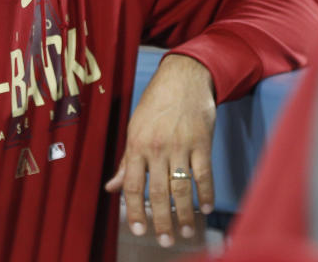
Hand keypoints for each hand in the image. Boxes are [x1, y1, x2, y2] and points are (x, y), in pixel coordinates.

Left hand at [105, 54, 215, 247]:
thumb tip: (111, 187)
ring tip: (185, 232)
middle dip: (160, 221)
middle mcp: (157, 148)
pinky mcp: (202, 143)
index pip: (133, 186)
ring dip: (184, 214)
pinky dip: (205, 193)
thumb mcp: (135, 128)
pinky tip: (206, 208)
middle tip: (164, 241)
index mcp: (137, 145)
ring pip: (181, 189)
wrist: (183, 77)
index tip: (137, 230)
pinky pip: (204, 174)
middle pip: (157, 193)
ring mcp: (181, 146)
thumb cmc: (156, 103)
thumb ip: (127, 161)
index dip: (133, 211)